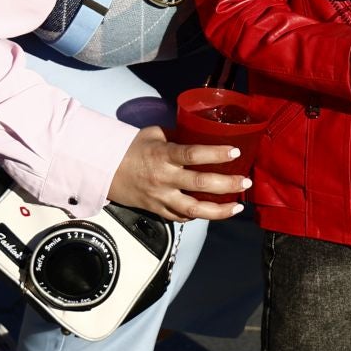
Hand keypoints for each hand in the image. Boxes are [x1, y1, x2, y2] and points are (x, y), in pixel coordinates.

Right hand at [106, 125, 247, 221]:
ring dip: (219, 210)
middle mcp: (164, 178)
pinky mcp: (157, 210)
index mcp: (163, 155)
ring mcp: (161, 197)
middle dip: (227, 184)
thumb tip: (203, 133)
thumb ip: (178, 136)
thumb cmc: (131, 148)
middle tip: (245, 181)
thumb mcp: (154, 134)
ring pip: (194, 209)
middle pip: (200, 184)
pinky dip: (198, 216)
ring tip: (237, 207)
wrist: (104, 170)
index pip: (193, 154)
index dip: (215, 153)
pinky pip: (181, 217)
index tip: (235, 152)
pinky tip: (213, 213)